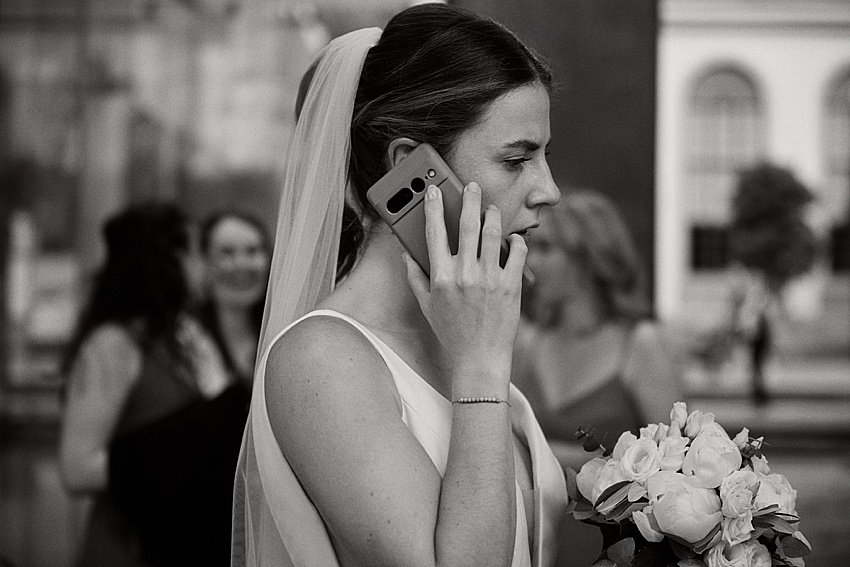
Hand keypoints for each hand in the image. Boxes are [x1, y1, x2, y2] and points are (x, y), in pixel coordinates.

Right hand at [403, 182, 526, 398]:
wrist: (480, 359)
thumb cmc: (451, 332)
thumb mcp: (427, 305)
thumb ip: (415, 277)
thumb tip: (407, 253)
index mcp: (441, 278)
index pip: (434, 233)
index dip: (434, 207)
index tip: (434, 190)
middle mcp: (465, 275)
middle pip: (468, 225)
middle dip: (469, 199)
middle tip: (472, 186)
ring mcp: (490, 279)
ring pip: (494, 233)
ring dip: (493, 215)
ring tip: (492, 209)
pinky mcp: (511, 286)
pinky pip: (518, 253)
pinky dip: (516, 241)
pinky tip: (513, 238)